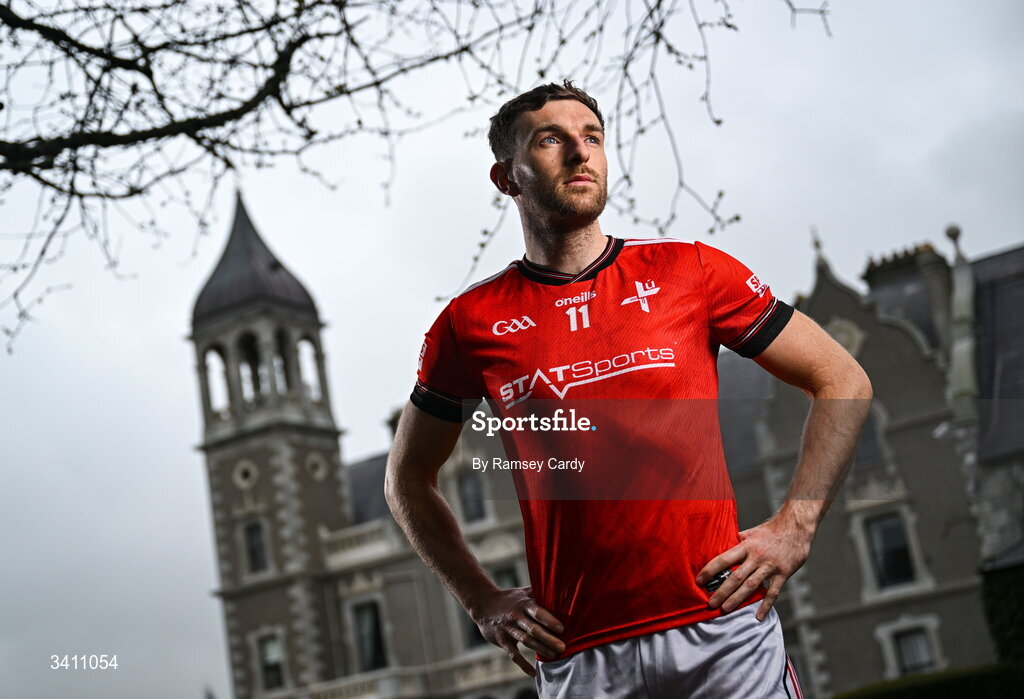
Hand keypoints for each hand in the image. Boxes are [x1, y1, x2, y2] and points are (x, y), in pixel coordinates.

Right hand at [469, 585, 564, 676]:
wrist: (483, 604)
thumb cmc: (510, 598)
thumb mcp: (523, 592)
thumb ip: (540, 594)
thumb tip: (563, 593)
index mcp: (523, 603)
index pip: (537, 612)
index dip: (549, 621)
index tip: (562, 629)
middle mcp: (515, 616)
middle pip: (533, 629)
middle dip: (548, 639)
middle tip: (562, 647)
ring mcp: (508, 629)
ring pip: (525, 641)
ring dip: (540, 649)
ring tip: (554, 656)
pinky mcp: (502, 640)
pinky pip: (513, 654)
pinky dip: (523, 664)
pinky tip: (533, 673)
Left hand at [695, 513, 813, 620]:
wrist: (796, 527)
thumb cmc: (772, 529)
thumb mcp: (751, 532)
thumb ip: (738, 541)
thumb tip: (722, 545)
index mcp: (745, 546)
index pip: (723, 559)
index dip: (710, 570)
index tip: (699, 581)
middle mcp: (756, 557)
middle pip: (735, 576)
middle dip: (722, 591)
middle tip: (711, 603)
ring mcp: (770, 566)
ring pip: (751, 586)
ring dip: (737, 598)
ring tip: (726, 609)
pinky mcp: (783, 573)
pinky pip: (773, 592)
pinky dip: (766, 605)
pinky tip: (758, 616)